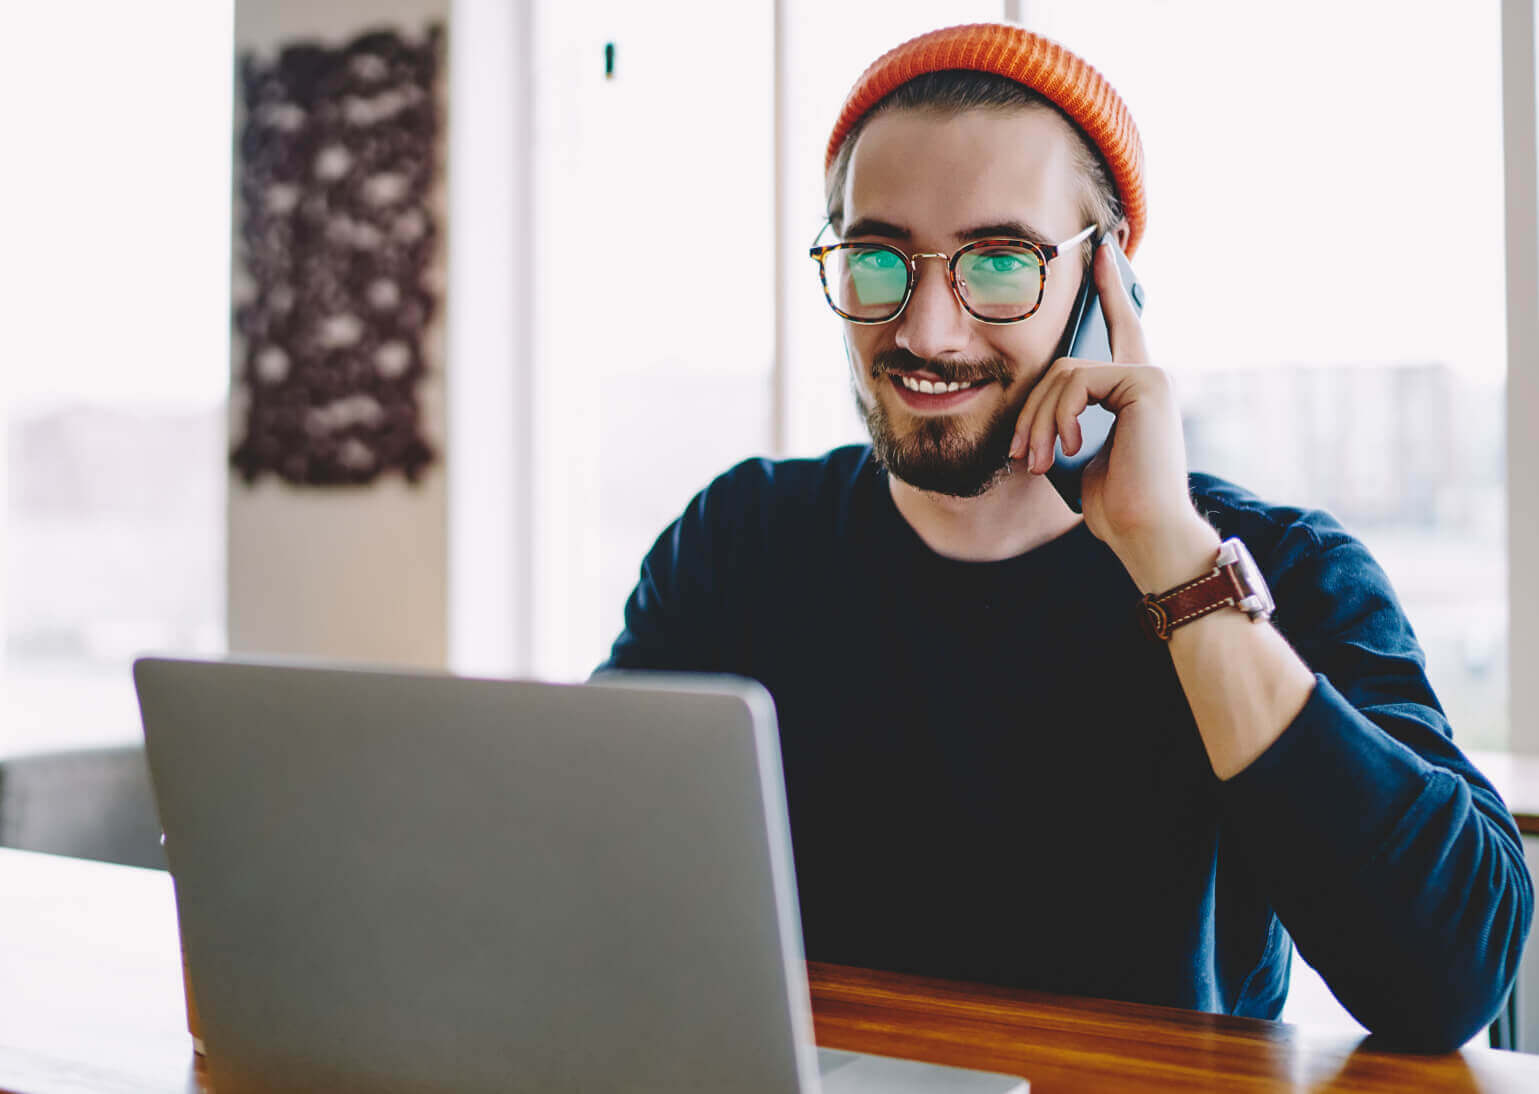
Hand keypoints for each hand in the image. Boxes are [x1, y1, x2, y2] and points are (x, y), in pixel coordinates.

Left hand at [1008, 240, 1216, 587]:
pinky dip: (1062, 417)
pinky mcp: (1146, 381)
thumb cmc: (1113, 505)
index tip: (1101, 251)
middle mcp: (1147, 376)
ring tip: (1038, 462)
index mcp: (1134, 390)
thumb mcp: (1078, 452)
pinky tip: (1071, 449)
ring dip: (1040, 422)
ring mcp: (1150, 375)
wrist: (1145, 530)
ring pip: (1064, 374)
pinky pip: (1078, 381)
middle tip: (1022, 456)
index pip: (1118, 329)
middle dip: (1033, 411)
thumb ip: (1068, 416)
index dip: (1109, 290)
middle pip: (1064, 366)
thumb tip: (1039, 404)